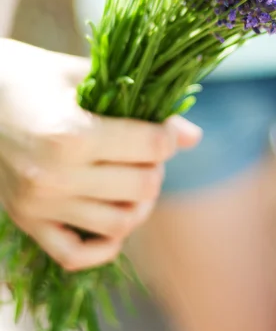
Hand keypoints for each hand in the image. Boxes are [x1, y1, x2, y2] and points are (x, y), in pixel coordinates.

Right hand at [0, 39, 201, 270]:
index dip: (168, 136)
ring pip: (119, 224)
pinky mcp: (27, 222)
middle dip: (157, 168)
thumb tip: (193, 136)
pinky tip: (112, 214)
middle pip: (142, 188)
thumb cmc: (33, 76)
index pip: (151, 148)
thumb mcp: (86, 75)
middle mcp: (53, 177)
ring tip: (134, 179)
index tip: (164, 129)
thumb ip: (140, 103)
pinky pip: (77, 255)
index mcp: (70, 134)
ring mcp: (38, 205)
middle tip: (148, 154)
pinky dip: (105, 244)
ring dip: (140, 203)